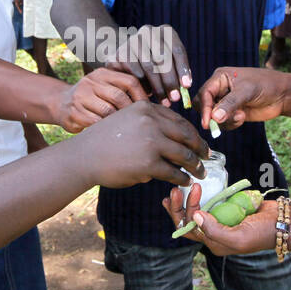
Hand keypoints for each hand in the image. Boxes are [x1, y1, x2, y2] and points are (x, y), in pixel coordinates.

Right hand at [54, 67, 148, 131]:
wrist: (61, 104)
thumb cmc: (94, 98)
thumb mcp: (106, 87)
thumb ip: (126, 90)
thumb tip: (156, 103)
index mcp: (103, 73)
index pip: (130, 80)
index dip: (143, 97)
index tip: (151, 111)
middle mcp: (90, 82)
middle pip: (119, 96)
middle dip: (132, 113)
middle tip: (140, 125)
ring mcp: (80, 97)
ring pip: (107, 111)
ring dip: (119, 123)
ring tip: (128, 131)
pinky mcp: (73, 113)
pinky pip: (96, 124)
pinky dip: (106, 131)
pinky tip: (112, 136)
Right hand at [73, 100, 208, 188]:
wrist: (83, 157)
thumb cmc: (103, 141)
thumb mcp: (125, 118)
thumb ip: (148, 123)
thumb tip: (175, 137)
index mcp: (146, 108)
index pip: (178, 120)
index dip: (192, 133)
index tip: (198, 142)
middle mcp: (151, 121)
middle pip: (186, 135)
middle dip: (200, 148)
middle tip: (207, 157)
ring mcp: (151, 142)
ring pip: (184, 155)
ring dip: (195, 166)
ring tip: (200, 172)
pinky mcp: (149, 163)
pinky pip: (174, 172)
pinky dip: (182, 178)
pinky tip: (185, 181)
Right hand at [105, 23, 192, 101]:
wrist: (126, 59)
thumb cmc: (154, 64)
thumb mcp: (169, 64)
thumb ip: (178, 72)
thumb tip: (186, 86)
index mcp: (165, 31)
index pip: (177, 50)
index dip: (182, 69)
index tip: (187, 86)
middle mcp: (149, 31)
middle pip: (163, 58)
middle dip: (170, 81)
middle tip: (175, 98)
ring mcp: (133, 40)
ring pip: (149, 67)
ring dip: (158, 87)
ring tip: (165, 101)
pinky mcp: (120, 53)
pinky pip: (135, 73)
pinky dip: (143, 86)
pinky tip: (148, 94)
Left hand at [163, 183, 275, 256]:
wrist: (282, 222)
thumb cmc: (261, 234)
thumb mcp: (238, 237)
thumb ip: (215, 230)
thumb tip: (195, 216)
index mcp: (214, 242)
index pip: (188, 228)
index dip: (181, 211)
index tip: (186, 193)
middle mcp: (214, 232)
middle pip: (188, 220)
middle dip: (179, 205)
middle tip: (176, 189)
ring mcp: (221, 219)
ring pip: (197, 210)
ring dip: (186, 199)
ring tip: (180, 187)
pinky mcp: (228, 207)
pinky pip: (210, 201)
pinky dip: (201, 195)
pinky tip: (194, 187)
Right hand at [195, 66, 287, 132]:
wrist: (283, 95)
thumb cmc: (266, 85)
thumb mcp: (247, 91)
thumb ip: (230, 103)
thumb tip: (214, 117)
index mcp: (220, 78)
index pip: (204, 93)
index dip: (205, 108)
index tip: (207, 122)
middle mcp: (220, 89)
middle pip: (204, 105)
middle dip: (212, 115)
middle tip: (221, 122)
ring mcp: (226, 101)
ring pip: (213, 116)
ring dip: (225, 120)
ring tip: (240, 116)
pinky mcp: (232, 113)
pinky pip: (223, 122)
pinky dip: (230, 124)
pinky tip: (242, 118)